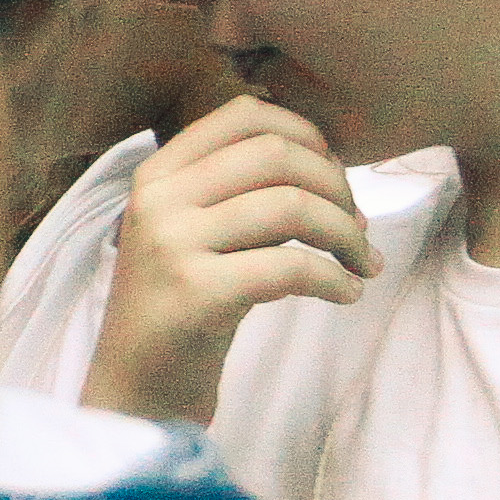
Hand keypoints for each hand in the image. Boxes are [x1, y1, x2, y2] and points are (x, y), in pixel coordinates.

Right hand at [83, 96, 377, 426]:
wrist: (138, 385)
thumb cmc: (182, 305)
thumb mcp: (194, 233)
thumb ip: (239, 193)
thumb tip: (332, 170)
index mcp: (157, 173)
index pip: (242, 114)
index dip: (306, 133)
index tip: (334, 174)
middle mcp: (158, 198)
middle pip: (276, 154)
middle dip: (338, 186)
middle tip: (357, 227)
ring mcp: (172, 244)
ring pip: (290, 206)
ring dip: (347, 234)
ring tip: (361, 263)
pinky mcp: (197, 294)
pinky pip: (292, 268)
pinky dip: (336, 279)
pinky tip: (347, 294)